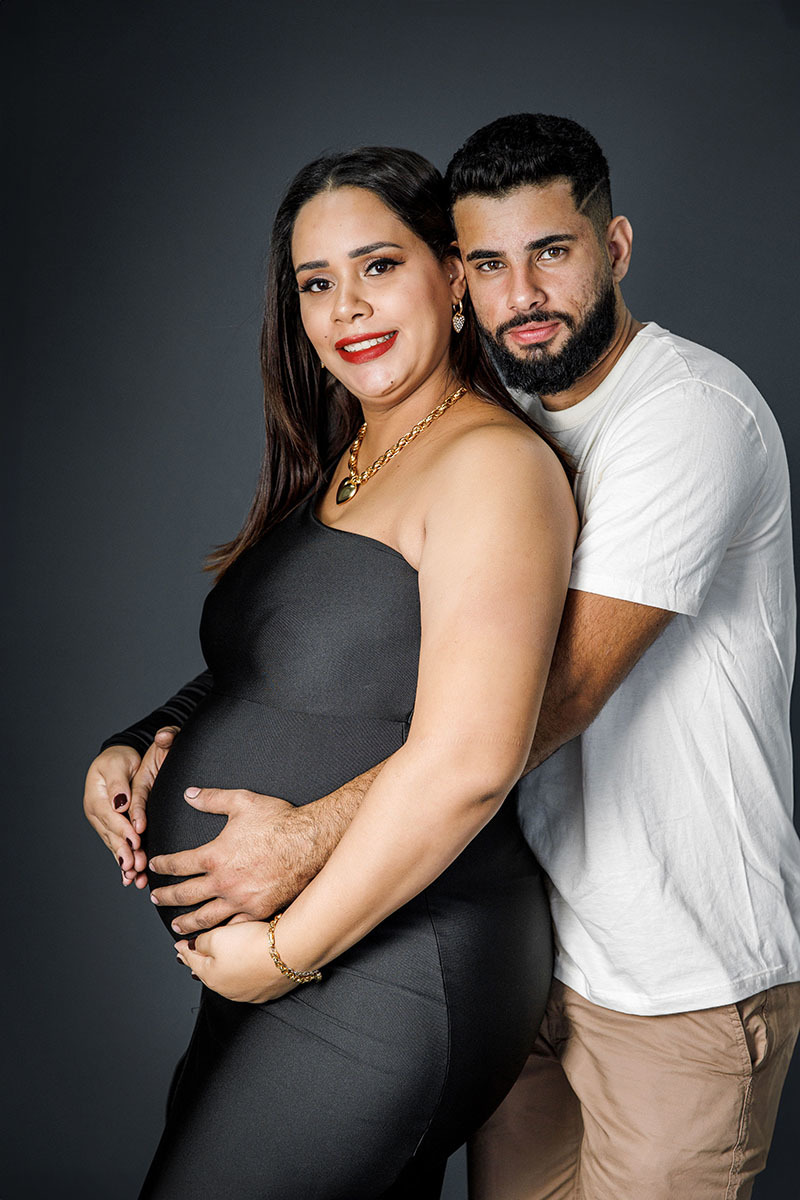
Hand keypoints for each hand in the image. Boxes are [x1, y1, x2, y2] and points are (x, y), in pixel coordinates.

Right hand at [83, 726, 178, 887]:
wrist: (117, 759)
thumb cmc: (118, 759)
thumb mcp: (117, 765)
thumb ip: (117, 784)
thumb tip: (119, 803)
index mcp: (96, 799)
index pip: (110, 817)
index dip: (123, 829)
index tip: (136, 840)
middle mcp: (97, 814)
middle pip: (111, 835)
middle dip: (125, 851)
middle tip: (137, 866)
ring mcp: (102, 823)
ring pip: (114, 845)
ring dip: (125, 861)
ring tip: (136, 876)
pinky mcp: (111, 828)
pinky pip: (117, 846)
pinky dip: (123, 861)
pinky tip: (130, 877)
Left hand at [149, 788, 317, 934]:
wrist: (310, 842)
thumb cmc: (279, 821)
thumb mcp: (242, 801)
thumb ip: (212, 798)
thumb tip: (190, 794)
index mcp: (215, 855)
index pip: (178, 864)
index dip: (162, 865)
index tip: (154, 866)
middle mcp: (223, 882)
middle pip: (185, 894)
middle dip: (166, 896)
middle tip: (155, 898)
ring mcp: (240, 900)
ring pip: (205, 916)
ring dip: (186, 921)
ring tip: (176, 926)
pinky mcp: (258, 911)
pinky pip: (232, 927)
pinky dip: (219, 934)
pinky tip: (212, 937)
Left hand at [175, 922, 297, 1002]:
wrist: (288, 952)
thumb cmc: (253, 944)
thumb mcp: (216, 936)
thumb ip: (200, 942)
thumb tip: (191, 947)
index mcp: (211, 976)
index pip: (191, 961)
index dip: (184, 950)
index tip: (179, 946)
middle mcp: (228, 990)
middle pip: (210, 972)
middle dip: (202, 963)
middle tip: (194, 956)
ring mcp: (249, 993)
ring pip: (231, 979)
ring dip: (225, 970)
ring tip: (220, 962)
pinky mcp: (269, 991)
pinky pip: (251, 981)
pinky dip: (246, 973)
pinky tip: (249, 966)